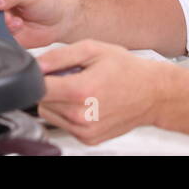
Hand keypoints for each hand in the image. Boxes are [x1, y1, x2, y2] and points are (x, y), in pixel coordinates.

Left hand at [36, 40, 169, 144]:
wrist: (153, 94)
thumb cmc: (126, 69)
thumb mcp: (92, 49)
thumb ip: (59, 56)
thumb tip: (35, 64)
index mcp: (81, 91)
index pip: (38, 88)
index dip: (39, 75)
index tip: (48, 69)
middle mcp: (81, 116)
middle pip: (42, 101)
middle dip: (51, 87)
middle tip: (72, 76)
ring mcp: (85, 131)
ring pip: (49, 114)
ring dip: (58, 101)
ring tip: (81, 89)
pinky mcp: (88, 139)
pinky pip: (64, 125)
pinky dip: (68, 113)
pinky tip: (87, 102)